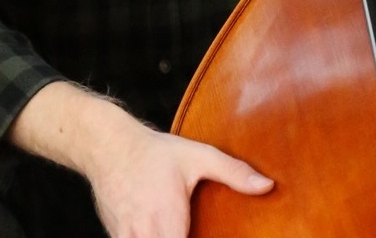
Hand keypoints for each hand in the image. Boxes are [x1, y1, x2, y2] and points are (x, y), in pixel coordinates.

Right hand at [88, 123, 272, 237]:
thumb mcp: (196, 155)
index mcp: (167, 222)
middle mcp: (145, 236)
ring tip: (181, 231)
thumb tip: (268, 185)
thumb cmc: (154, 152)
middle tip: (194, 231)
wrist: (107, 146)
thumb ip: (233, 172)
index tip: (205, 236)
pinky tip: (161, 231)